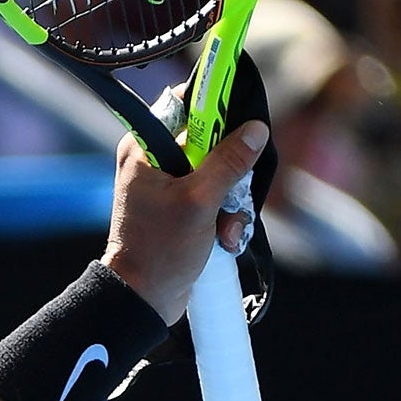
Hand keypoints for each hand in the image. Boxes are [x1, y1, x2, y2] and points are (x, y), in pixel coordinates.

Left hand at [101, 121, 268, 323]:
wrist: (145, 295)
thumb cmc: (161, 249)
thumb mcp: (200, 202)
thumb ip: (228, 163)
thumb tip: (255, 128)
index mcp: (145, 148)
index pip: (185, 105)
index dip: (215, 110)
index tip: (240, 124)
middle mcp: (155, 160)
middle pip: (212, 141)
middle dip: (231, 172)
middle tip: (229, 198)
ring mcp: (169, 184)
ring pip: (221, 173)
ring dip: (231, 203)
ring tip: (223, 229)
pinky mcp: (183, 206)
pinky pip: (218, 197)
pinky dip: (226, 217)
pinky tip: (223, 239)